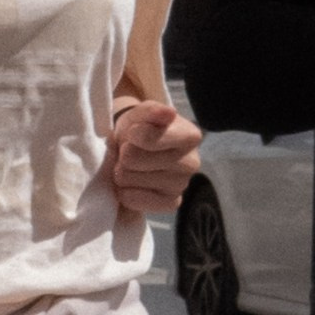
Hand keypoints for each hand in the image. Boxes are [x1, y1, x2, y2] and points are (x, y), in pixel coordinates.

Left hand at [106, 94, 201, 218]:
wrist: (137, 148)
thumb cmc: (141, 128)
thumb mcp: (141, 113)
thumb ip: (151, 111)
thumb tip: (168, 113)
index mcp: (189, 136)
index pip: (147, 138)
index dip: (132, 134)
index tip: (134, 133)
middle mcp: (191, 163)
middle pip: (132, 159)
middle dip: (124, 154)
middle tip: (130, 151)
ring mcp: (181, 185)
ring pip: (129, 179)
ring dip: (123, 172)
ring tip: (132, 166)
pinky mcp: (170, 203)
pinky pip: (134, 200)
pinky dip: (125, 192)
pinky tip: (132, 183)